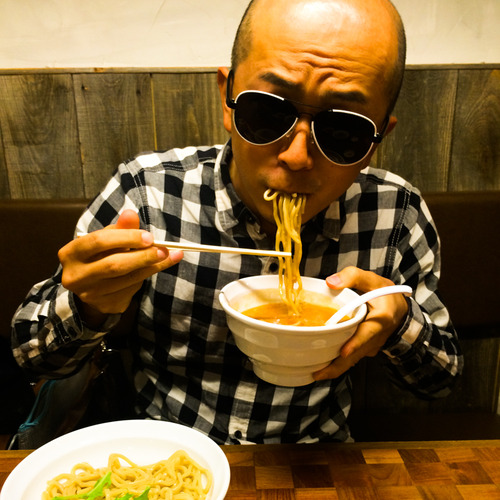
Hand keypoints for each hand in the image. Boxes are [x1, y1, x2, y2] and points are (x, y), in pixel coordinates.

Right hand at [58, 210, 182, 326]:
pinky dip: (146, 276)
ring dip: (152, 266)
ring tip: (170, 256)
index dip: (126, 238)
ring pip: (127, 279)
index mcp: (71, 253)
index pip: (99, 241)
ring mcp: (90, 294)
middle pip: (114, 265)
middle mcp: (76, 276)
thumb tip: (131, 214)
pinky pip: (131, 289)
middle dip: (142, 256)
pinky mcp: (105, 304)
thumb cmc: (99, 255)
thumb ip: (120, 228)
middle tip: (163, 250)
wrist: (90, 285)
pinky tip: (156, 267)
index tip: (149, 236)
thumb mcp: (106, 239)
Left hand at [313, 266, 408, 380]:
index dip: (356, 343)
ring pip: (353, 359)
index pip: (368, 333)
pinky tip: (323, 366)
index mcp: (381, 318)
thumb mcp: (372, 280)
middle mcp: (377, 337)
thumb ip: (352, 277)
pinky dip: (339, 363)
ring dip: (336, 368)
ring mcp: (372, 346)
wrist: (400, 309)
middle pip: (356, 353)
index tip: (344, 352)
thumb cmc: (385, 294)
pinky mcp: (366, 349)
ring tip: (315, 373)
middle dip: (338, 365)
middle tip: (317, 373)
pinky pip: (352, 358)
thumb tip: (330, 282)